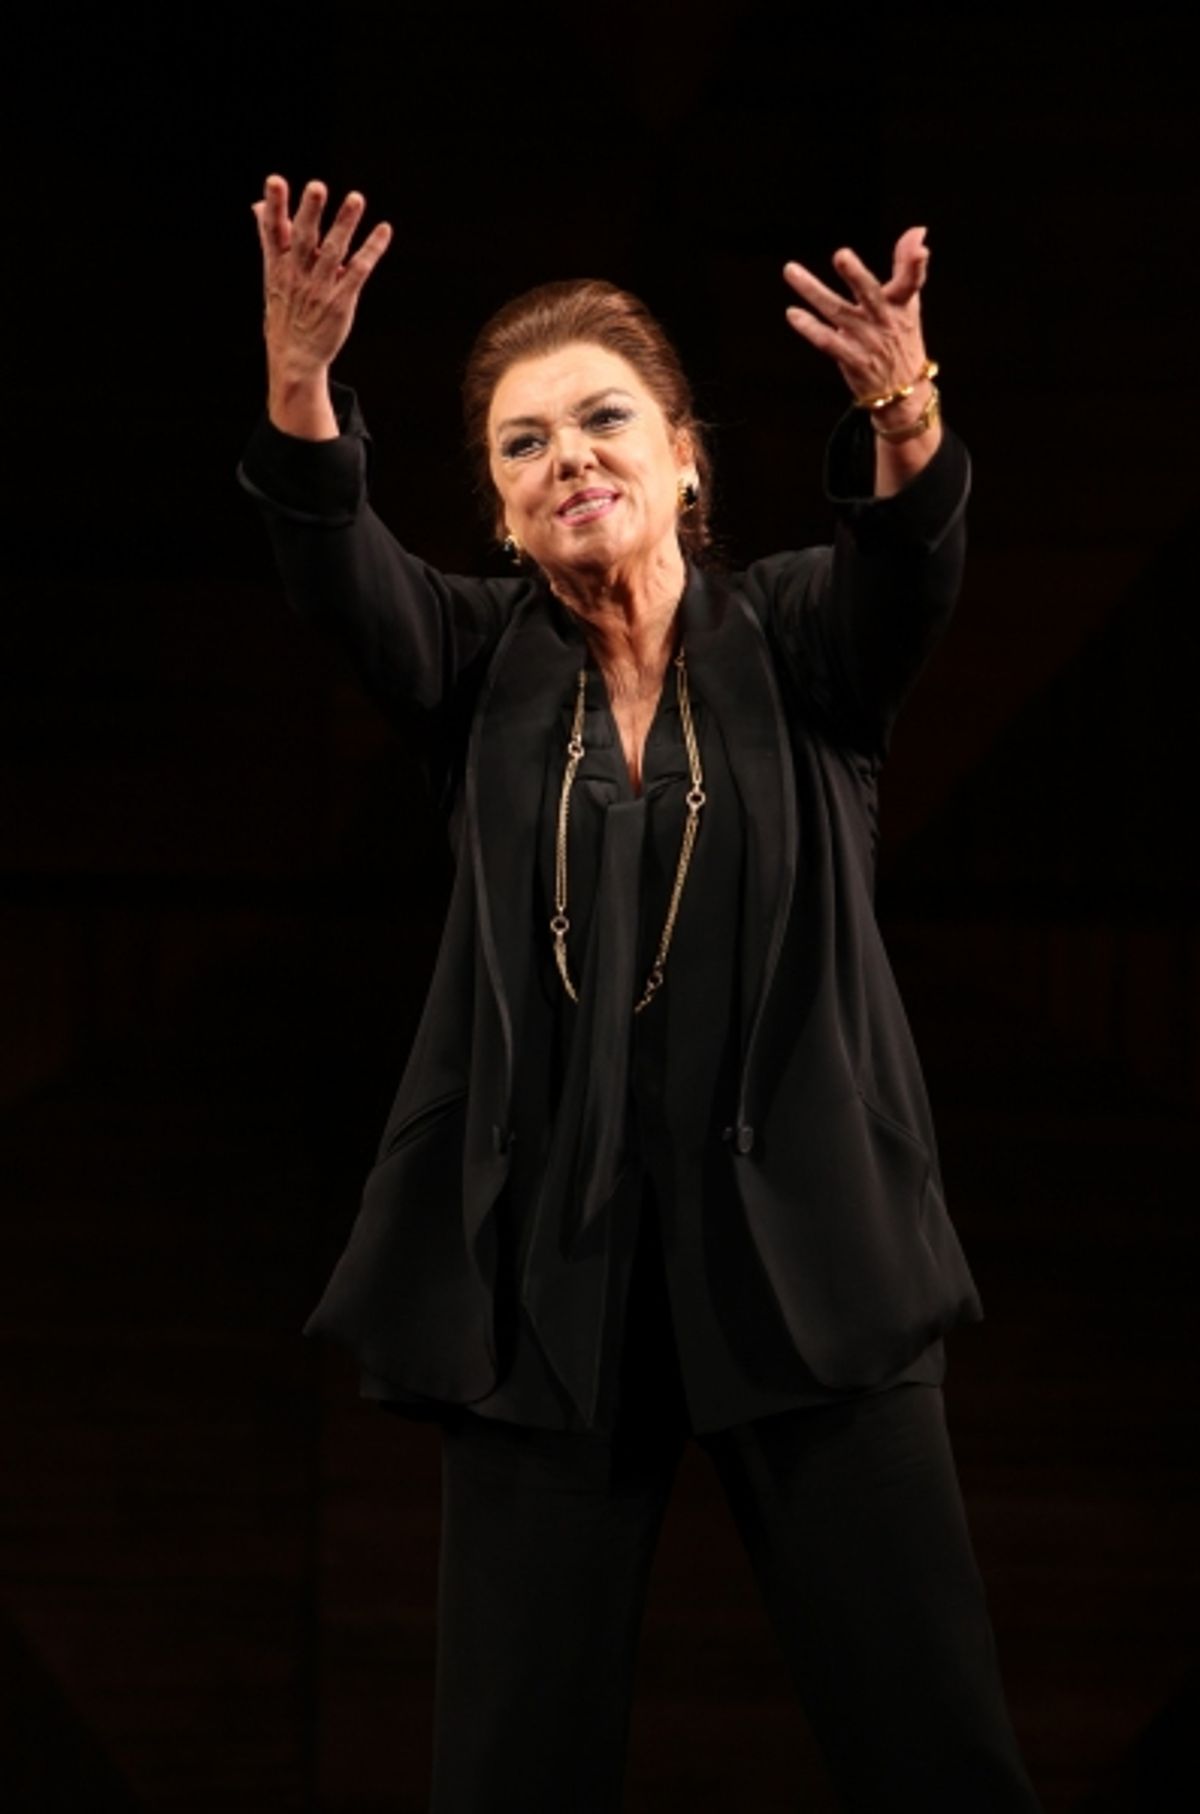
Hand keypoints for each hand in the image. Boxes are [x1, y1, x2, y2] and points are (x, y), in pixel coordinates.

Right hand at [252, 173, 392, 378]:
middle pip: (303, 239)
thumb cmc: (285, 310)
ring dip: (345, 224)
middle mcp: (298, 275)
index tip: (275, 181)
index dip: (274, 206)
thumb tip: (258, 205)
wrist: (295, 357)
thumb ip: (270, 237)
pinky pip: (358, 272)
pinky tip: (384, 230)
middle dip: (309, 212)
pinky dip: (372, 250)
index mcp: (278, 266)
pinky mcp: (340, 302)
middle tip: (317, 187)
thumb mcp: (272, 274)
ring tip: (356, 198)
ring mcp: (319, 289)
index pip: (273, 231)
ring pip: (333, 251)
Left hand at [782, 227, 930, 403]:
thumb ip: (906, 265)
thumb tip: (918, 231)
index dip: (916, 265)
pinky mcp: (851, 360)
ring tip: (790, 270)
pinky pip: (827, 341)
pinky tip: (792, 313)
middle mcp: (884, 321)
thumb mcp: (908, 302)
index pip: (911, 281)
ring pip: (837, 311)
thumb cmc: (901, 337)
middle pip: (870, 293)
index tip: (921, 250)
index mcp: (901, 304)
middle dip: (856, 275)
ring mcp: (866, 341)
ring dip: (813, 291)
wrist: (902, 391)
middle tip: (841, 254)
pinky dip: (809, 328)